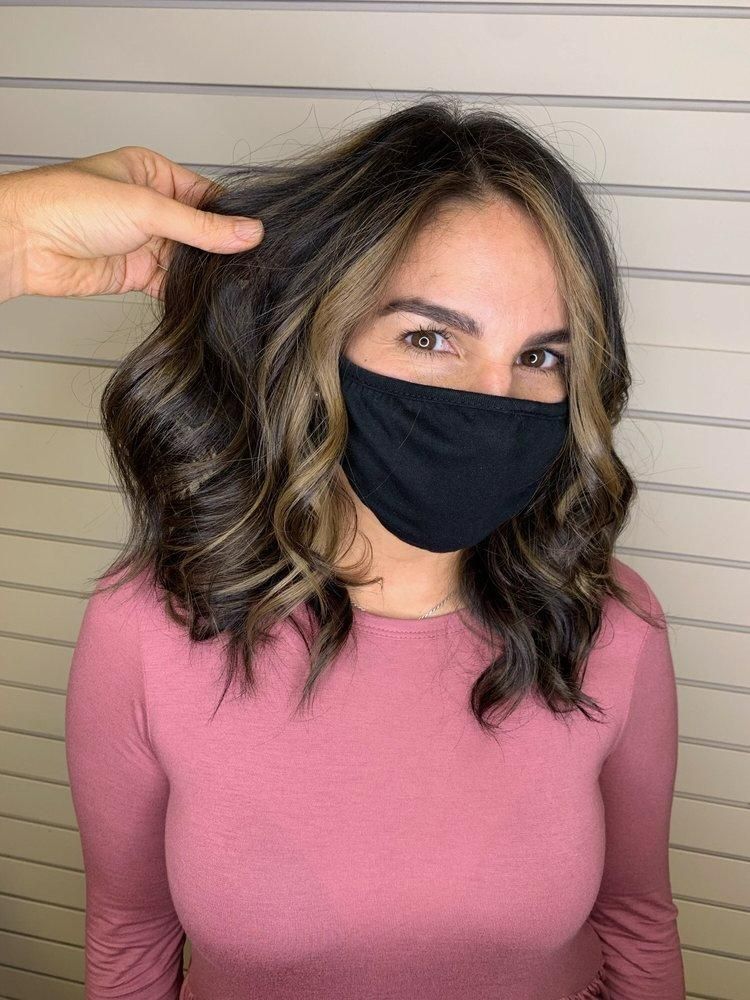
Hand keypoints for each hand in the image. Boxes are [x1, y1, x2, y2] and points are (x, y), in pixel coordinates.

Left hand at [0, 145, 263, 302]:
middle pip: (201, 230)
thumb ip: (201, 226)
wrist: (25, 243)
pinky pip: (172, 284)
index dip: (231, 216)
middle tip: (251, 266)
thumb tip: (248, 232)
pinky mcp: (135, 273)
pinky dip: (187, 292)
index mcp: (152, 173)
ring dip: (205, 273)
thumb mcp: (146, 208)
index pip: (207, 195)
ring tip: (234, 284)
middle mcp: (150, 206)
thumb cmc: (66, 204)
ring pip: (188, 260)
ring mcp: (143, 241)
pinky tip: (206, 297)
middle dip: (220, 249)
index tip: (256, 237)